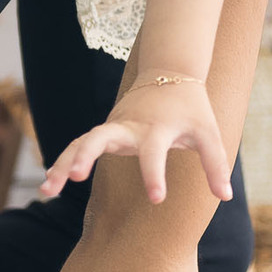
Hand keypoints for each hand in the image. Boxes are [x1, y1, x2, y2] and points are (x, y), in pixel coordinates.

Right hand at [39, 77, 231, 205]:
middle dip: (85, 156)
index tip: (157, 199)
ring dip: (62, 164)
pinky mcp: (105, 130)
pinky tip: (49, 186)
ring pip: (81, 143)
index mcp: (156, 128)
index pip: (154, 153)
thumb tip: (224, 197)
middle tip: (74, 176)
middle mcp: (129, 126)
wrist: (170, 72)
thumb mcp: (208, 133)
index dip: (155, 174)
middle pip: (100, 138)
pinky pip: (79, 147)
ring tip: (46, 191)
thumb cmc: (191, 108)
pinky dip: (63, 163)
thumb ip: (215, 164)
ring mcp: (113, 126)